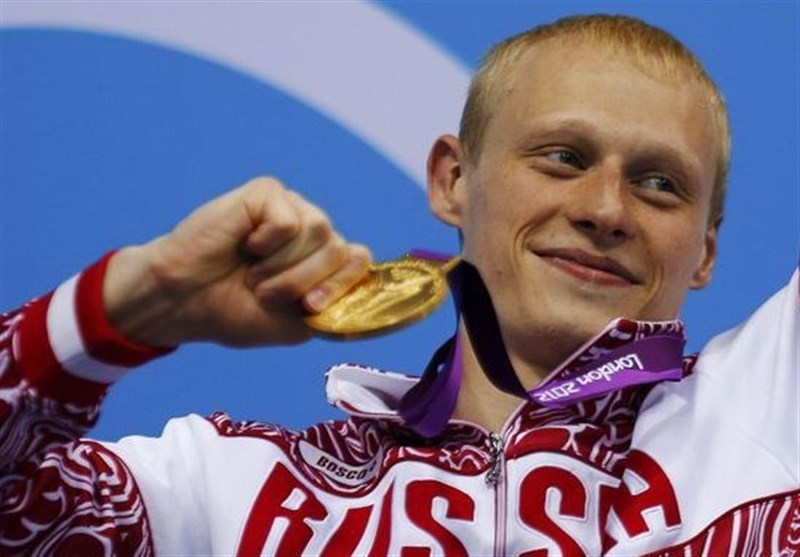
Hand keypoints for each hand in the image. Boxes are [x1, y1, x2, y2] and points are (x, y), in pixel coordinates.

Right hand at [104, 177, 370, 346]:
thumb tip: (364, 266)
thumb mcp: (294, 324)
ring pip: (319, 231)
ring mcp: (292, 209)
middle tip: (264, 292)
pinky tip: (246, 244)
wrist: (183, 301)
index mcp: (322, 262)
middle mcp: (312, 232)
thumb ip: (334, 305)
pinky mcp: (267, 193)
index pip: (359, 261)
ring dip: (283, 267)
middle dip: (302, 282)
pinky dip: (267, 244)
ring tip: (253, 274)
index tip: (308, 307)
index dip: (340, 285)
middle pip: (340, 249)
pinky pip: (289, 220)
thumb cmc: (234, 311)